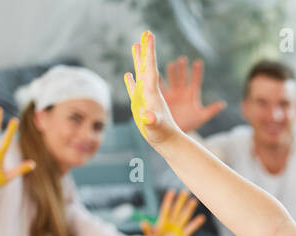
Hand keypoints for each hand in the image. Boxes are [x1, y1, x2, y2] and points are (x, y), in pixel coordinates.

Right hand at [124, 30, 182, 146]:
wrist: (168, 142)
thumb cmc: (162, 135)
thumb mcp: (155, 127)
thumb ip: (151, 120)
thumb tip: (147, 115)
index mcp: (153, 93)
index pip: (151, 68)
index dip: (150, 51)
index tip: (149, 35)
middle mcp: (151, 92)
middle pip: (147, 66)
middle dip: (145, 50)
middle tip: (145, 33)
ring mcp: (146, 98)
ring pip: (141, 74)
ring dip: (138, 60)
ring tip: (134, 46)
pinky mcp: (142, 105)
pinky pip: (135, 89)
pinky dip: (131, 81)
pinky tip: (128, 74)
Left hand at [141, 188, 204, 235]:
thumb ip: (148, 230)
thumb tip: (143, 223)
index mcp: (162, 221)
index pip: (166, 209)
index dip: (168, 200)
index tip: (172, 191)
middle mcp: (171, 222)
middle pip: (176, 210)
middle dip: (181, 201)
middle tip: (185, 191)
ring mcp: (178, 228)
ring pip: (184, 216)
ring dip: (189, 209)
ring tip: (194, 200)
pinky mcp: (184, 235)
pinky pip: (191, 228)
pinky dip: (196, 223)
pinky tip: (201, 217)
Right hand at [161, 56, 224, 133]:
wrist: (176, 131)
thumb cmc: (190, 123)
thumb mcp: (201, 117)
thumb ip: (211, 110)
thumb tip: (223, 104)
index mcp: (191, 94)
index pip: (195, 80)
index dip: (197, 72)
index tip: (198, 62)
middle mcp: (181, 90)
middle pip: (182, 77)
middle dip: (182, 68)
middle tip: (182, 59)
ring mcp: (172, 92)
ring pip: (171, 79)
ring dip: (171, 72)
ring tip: (172, 64)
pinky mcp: (162, 97)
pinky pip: (160, 87)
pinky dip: (158, 80)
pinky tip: (156, 74)